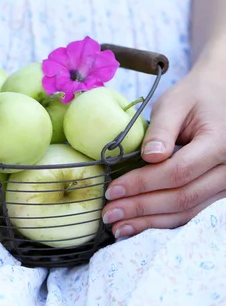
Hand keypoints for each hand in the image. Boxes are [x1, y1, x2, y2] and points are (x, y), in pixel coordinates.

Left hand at [102, 63, 225, 237]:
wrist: (221, 96)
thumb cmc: (194, 97)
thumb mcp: (174, 103)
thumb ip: (161, 130)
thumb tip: (149, 157)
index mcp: (219, 143)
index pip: (178, 171)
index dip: (143, 183)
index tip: (112, 189)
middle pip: (183, 197)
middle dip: (142, 208)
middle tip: (108, 214)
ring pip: (189, 211)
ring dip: (151, 222)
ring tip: (118, 227)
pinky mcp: (218, 192)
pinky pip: (192, 211)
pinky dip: (164, 220)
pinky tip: (138, 226)